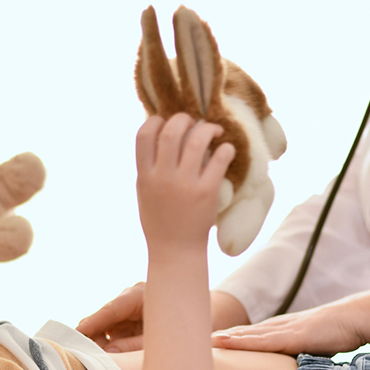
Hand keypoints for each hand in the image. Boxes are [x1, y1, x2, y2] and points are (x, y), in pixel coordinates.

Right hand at [79, 286, 250, 352]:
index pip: (111, 309)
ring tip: (91, 362)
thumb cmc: (190, 324)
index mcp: (140, 294)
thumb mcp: (163, 339)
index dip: (92, 323)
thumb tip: (107, 356)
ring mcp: (130, 310)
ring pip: (106, 328)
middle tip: (81, 357)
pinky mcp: (130, 322)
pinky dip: (109, 346)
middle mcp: (131, 299)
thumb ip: (134, 347)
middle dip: (93, 337)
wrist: (211, 317)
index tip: (77, 333)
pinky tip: (103, 360)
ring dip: (100, 344)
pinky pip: (113, 334)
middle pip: (104, 319)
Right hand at [135, 114, 235, 251]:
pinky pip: (218, 160)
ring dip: (207, 128)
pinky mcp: (207, 192)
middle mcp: (163, 177)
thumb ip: (149, 167)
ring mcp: (185, 185)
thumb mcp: (145, 192)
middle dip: (184, 119)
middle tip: (193, 122)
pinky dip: (225, 149)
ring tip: (214, 130)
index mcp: (145, 176)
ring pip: (196, 141)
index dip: (155, 121)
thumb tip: (159, 138)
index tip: (165, 121)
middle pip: (171, 132)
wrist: (175, 250)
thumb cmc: (160, 221)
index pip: (143, 135)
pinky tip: (226, 149)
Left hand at [211, 304, 365, 356]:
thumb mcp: (318, 348)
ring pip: (247, 336)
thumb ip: (306, 357)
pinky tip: (223, 343)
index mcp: (285, 330)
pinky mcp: (291, 336)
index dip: (233, 340)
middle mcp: (279, 327)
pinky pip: (260, 341)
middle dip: (221, 339)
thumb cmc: (341, 333)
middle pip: (244, 334)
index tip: (213, 346)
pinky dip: (240, 342)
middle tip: (197, 345)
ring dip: (224, 340)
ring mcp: (284, 330)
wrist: (356, 319)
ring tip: (202, 343)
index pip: (253, 336)